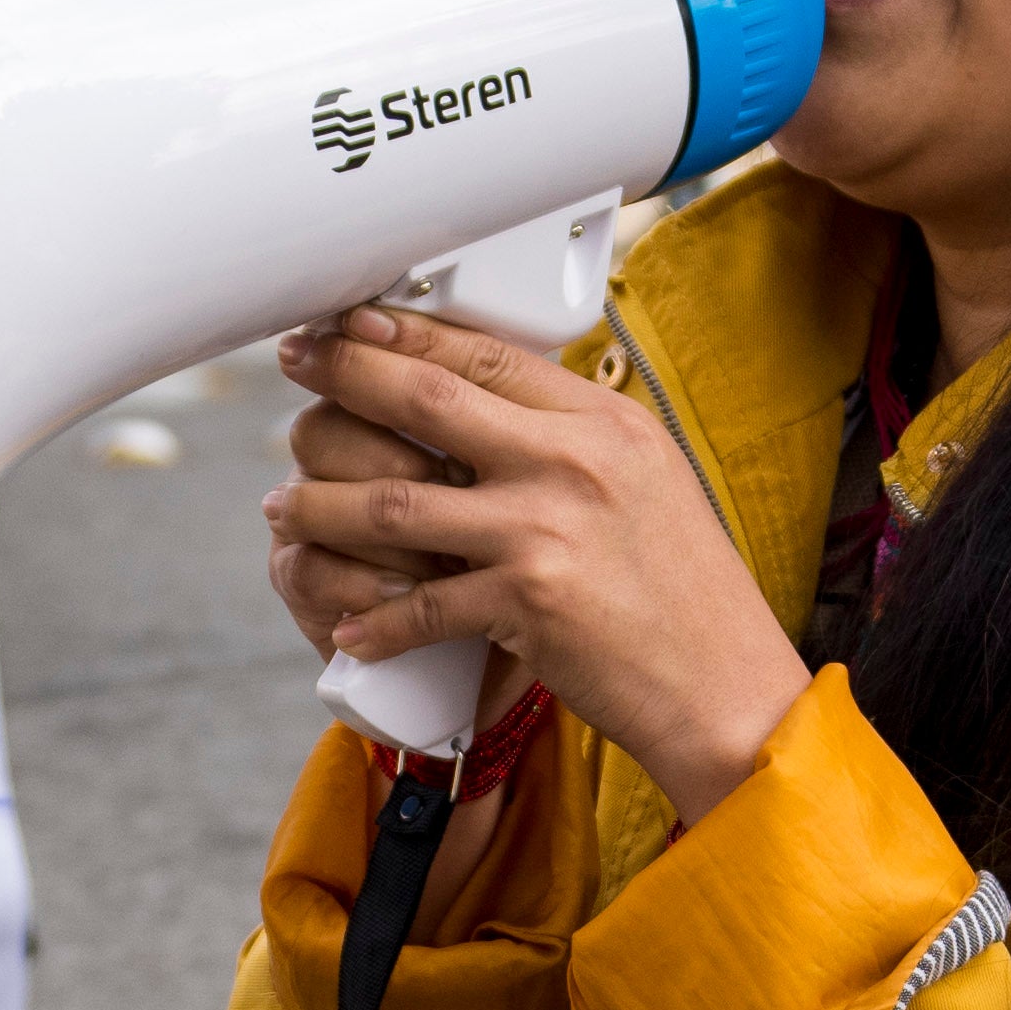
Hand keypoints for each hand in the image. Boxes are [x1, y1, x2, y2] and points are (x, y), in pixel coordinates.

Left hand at [267, 309, 813, 814]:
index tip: (351, 322)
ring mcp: (546, 530)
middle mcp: (573, 463)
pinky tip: (348, 624)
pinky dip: (375, 619)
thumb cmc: (687, 595)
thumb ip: (577, 444)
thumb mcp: (648, 483)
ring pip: (397, 502)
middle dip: (345, 376)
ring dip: (324, 504)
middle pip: (427, 400)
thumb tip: (499, 409)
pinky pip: (419, 605)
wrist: (726, 687)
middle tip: (296, 366)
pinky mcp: (526, 604)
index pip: (486, 353)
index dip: (405, 333)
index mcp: (603, 423)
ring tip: (285, 505)